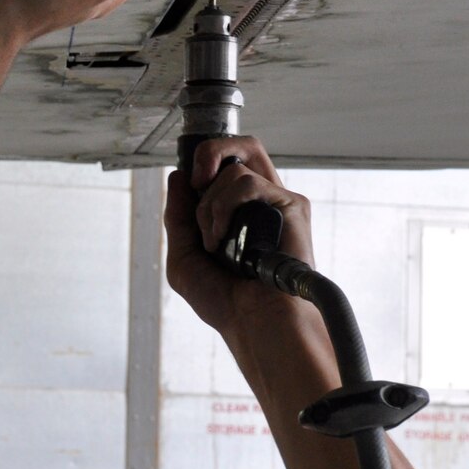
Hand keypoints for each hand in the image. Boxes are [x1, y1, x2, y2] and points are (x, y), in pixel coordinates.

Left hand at [164, 136, 316, 338]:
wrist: (252, 322)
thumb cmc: (225, 300)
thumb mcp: (184, 256)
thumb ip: (178, 216)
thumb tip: (176, 176)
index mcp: (240, 211)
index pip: (226, 164)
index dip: (203, 162)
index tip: (187, 184)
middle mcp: (261, 202)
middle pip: (243, 146)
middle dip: (210, 152)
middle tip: (196, 182)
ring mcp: (277, 202)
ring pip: (235, 170)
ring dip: (209, 206)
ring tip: (213, 242)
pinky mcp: (292, 205)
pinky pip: (248, 183)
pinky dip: (224, 208)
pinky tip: (223, 239)